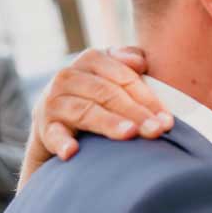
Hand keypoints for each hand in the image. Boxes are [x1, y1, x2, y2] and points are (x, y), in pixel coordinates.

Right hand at [19, 46, 171, 189]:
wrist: (58, 125)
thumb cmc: (97, 99)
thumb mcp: (113, 77)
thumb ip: (129, 65)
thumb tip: (140, 61)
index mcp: (90, 60)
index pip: (123, 77)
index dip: (147, 97)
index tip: (167, 119)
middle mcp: (68, 77)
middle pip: (107, 93)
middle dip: (135, 113)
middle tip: (156, 130)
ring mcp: (54, 102)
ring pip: (85, 111)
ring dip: (108, 123)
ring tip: (129, 134)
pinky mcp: (44, 128)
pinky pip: (53, 134)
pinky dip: (61, 142)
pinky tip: (72, 152)